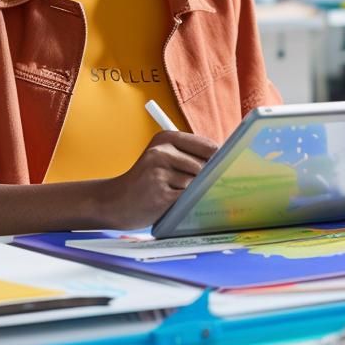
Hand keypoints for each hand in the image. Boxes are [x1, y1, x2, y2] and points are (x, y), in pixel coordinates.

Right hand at [98, 132, 217, 229]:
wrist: (114, 201)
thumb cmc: (146, 182)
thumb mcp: (162, 159)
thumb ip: (189, 157)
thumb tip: (226, 165)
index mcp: (165, 138)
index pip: (208, 146)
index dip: (221, 161)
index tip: (229, 170)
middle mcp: (161, 151)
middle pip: (206, 166)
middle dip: (210, 179)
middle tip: (212, 188)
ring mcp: (159, 172)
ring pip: (197, 184)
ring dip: (196, 194)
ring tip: (183, 197)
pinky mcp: (160, 194)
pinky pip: (188, 199)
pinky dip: (190, 205)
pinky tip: (180, 206)